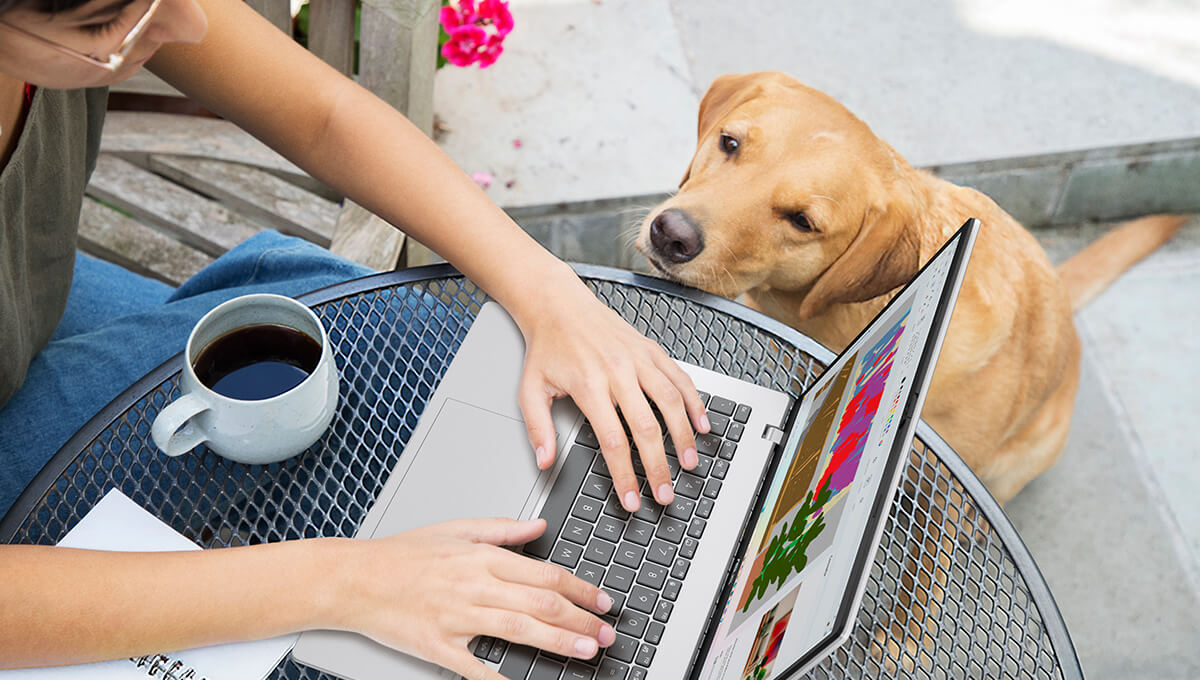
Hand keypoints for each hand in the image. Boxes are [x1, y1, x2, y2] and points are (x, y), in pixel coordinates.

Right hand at [335, 518, 615, 679]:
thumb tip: (540, 527)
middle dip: (580, 619)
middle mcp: (474, 586)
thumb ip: (503, 530)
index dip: (579, 589)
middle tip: (607, 632)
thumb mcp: (456, 529)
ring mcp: (456, 618)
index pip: (544, 573)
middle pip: (540, 603)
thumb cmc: (403, 555)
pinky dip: (499, 677)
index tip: (603, 601)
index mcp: (481, 558)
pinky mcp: (437, 646)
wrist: (354, 579)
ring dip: (558, 642)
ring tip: (587, 651)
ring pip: (519, 629)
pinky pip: (475, 666)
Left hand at [513, 278, 709, 511]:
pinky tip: (702, 423)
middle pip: (646, 428)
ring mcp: (638, 359)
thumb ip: (538, 428)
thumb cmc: (546, 346)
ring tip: (689, 463)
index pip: (612, 441)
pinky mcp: (650, 349)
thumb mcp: (530, 389)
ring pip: (670, 401)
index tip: (631, 499)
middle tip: (665, 493)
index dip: (625, 475)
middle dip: (658, 466)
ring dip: (683, 436)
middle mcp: (617, 371)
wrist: (557, 303)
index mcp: (588, 385)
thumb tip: (545, 462)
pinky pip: (679, 377)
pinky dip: (694, 401)